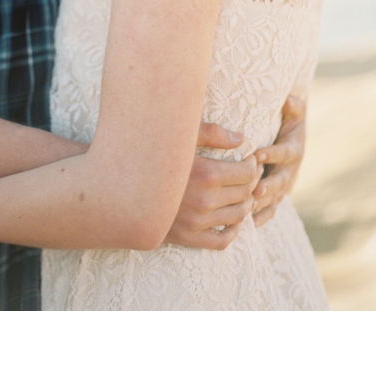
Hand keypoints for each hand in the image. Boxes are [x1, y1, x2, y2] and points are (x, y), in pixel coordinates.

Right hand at [164, 121, 259, 249]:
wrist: (121, 191)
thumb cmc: (152, 156)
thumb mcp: (180, 137)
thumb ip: (212, 134)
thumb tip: (241, 139)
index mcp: (206, 174)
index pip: (248, 173)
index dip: (254, 166)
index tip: (250, 160)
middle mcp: (204, 201)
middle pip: (245, 193)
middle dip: (252, 183)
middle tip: (250, 176)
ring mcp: (196, 222)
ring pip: (238, 216)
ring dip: (247, 204)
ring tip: (244, 194)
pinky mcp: (187, 238)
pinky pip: (221, 241)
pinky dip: (234, 232)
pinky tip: (234, 221)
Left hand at [252, 95, 305, 226]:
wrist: (295, 139)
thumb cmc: (289, 122)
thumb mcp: (295, 113)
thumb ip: (293, 106)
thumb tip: (288, 99)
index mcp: (294, 149)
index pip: (285, 153)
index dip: (272, 154)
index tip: (257, 155)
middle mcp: (291, 170)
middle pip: (282, 180)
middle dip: (269, 185)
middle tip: (256, 189)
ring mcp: (285, 185)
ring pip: (275, 197)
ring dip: (263, 203)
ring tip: (248, 207)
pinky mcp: (278, 196)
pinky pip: (272, 209)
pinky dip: (263, 216)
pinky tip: (251, 223)